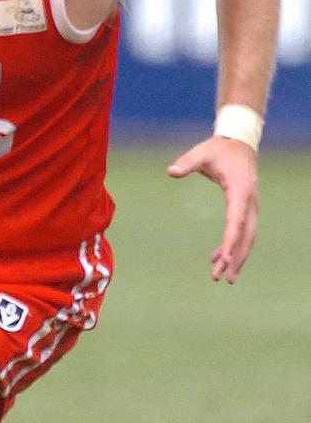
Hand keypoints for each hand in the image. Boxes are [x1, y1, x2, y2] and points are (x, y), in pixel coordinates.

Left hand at [167, 136, 257, 282]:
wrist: (238, 143)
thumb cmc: (219, 149)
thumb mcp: (202, 153)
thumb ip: (187, 162)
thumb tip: (171, 171)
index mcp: (240, 191)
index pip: (236, 221)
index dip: (230, 242)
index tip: (225, 260)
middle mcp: (250, 202)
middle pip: (246, 236)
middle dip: (236, 258)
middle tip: (222, 278)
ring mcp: (250, 206)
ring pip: (246, 237)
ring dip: (235, 256)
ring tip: (220, 276)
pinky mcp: (245, 207)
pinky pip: (241, 231)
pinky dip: (230, 245)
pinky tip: (216, 257)